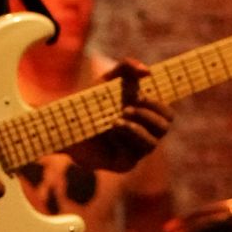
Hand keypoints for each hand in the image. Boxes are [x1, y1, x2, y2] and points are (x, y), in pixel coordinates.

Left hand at [67, 58, 171, 172]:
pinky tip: (109, 131)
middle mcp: (145, 134)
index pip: (167, 114)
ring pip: (151, 144)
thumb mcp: (107, 80)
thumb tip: (147, 71)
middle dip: (148, 116)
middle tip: (127, 108)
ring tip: (116, 120)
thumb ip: (126, 68)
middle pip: (163, 128)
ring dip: (136, 130)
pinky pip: (132, 156)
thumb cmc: (89, 102)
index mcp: (146, 116)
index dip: (158, 105)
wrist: (64, 122)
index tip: (139, 95)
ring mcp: (135, 151)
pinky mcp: (122, 164)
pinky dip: (122, 141)